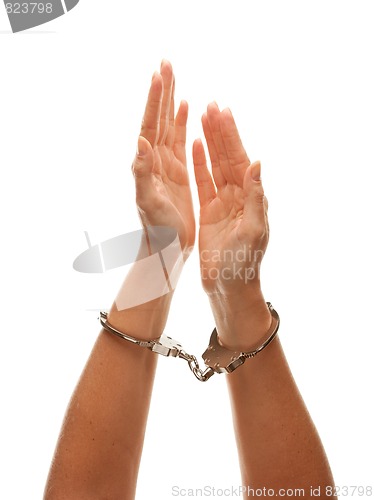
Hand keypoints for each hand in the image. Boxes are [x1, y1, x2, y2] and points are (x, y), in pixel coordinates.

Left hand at [132, 60, 194, 258]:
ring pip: (169, 126)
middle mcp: (154, 160)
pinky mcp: (177, 172)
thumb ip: (142, 172)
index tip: (160, 75)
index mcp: (147, 163)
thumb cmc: (157, 228)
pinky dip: (182, 123)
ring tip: (174, 79)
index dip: (155, 100)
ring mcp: (166, 164)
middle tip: (167, 64)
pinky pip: (179, 141)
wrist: (166, 246)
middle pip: (158, 119)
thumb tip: (141, 143)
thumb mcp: (148, 202)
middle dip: (162, 92)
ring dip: (171, 103)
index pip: (150, 125)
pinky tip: (186, 110)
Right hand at [193, 103, 270, 348]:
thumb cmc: (243, 263)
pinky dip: (200, 163)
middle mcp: (238, 195)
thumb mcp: (252, 230)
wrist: (228, 286)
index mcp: (250, 198)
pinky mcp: (209, 211)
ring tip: (203, 117)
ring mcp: (223, 202)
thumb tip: (257, 163)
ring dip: (211, 141)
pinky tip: (195, 146)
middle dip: (220, 131)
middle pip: (228, 157)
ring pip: (216, 165)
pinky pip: (204, 182)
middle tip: (212, 105)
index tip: (222, 112)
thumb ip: (255, 197)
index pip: (240, 160)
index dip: (231, 136)